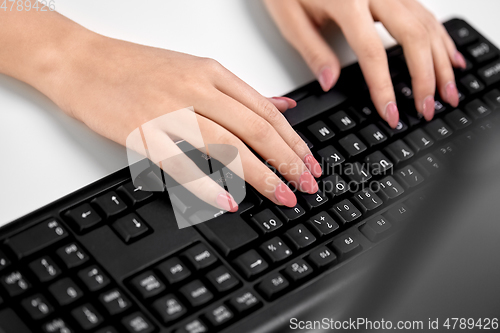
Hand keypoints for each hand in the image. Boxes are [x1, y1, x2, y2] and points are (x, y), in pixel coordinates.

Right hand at [41, 25, 322, 210]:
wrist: (81, 62)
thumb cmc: (135, 68)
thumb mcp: (195, 69)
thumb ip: (241, 91)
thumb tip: (283, 106)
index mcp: (211, 73)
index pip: (265, 110)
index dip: (293, 140)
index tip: (310, 163)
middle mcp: (194, 89)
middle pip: (254, 129)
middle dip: (287, 160)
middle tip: (307, 184)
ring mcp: (167, 111)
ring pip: (226, 145)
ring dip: (260, 175)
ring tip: (281, 196)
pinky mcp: (140, 133)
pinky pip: (180, 164)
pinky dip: (207, 185)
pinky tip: (228, 201)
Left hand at [264, 0, 466, 127]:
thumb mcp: (291, 18)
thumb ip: (313, 51)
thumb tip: (331, 82)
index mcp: (348, 2)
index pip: (372, 53)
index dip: (384, 87)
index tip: (390, 113)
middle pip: (412, 38)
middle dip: (425, 78)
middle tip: (428, 108)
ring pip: (426, 26)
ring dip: (441, 61)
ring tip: (448, 92)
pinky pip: (426, 14)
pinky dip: (442, 38)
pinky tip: (451, 59)